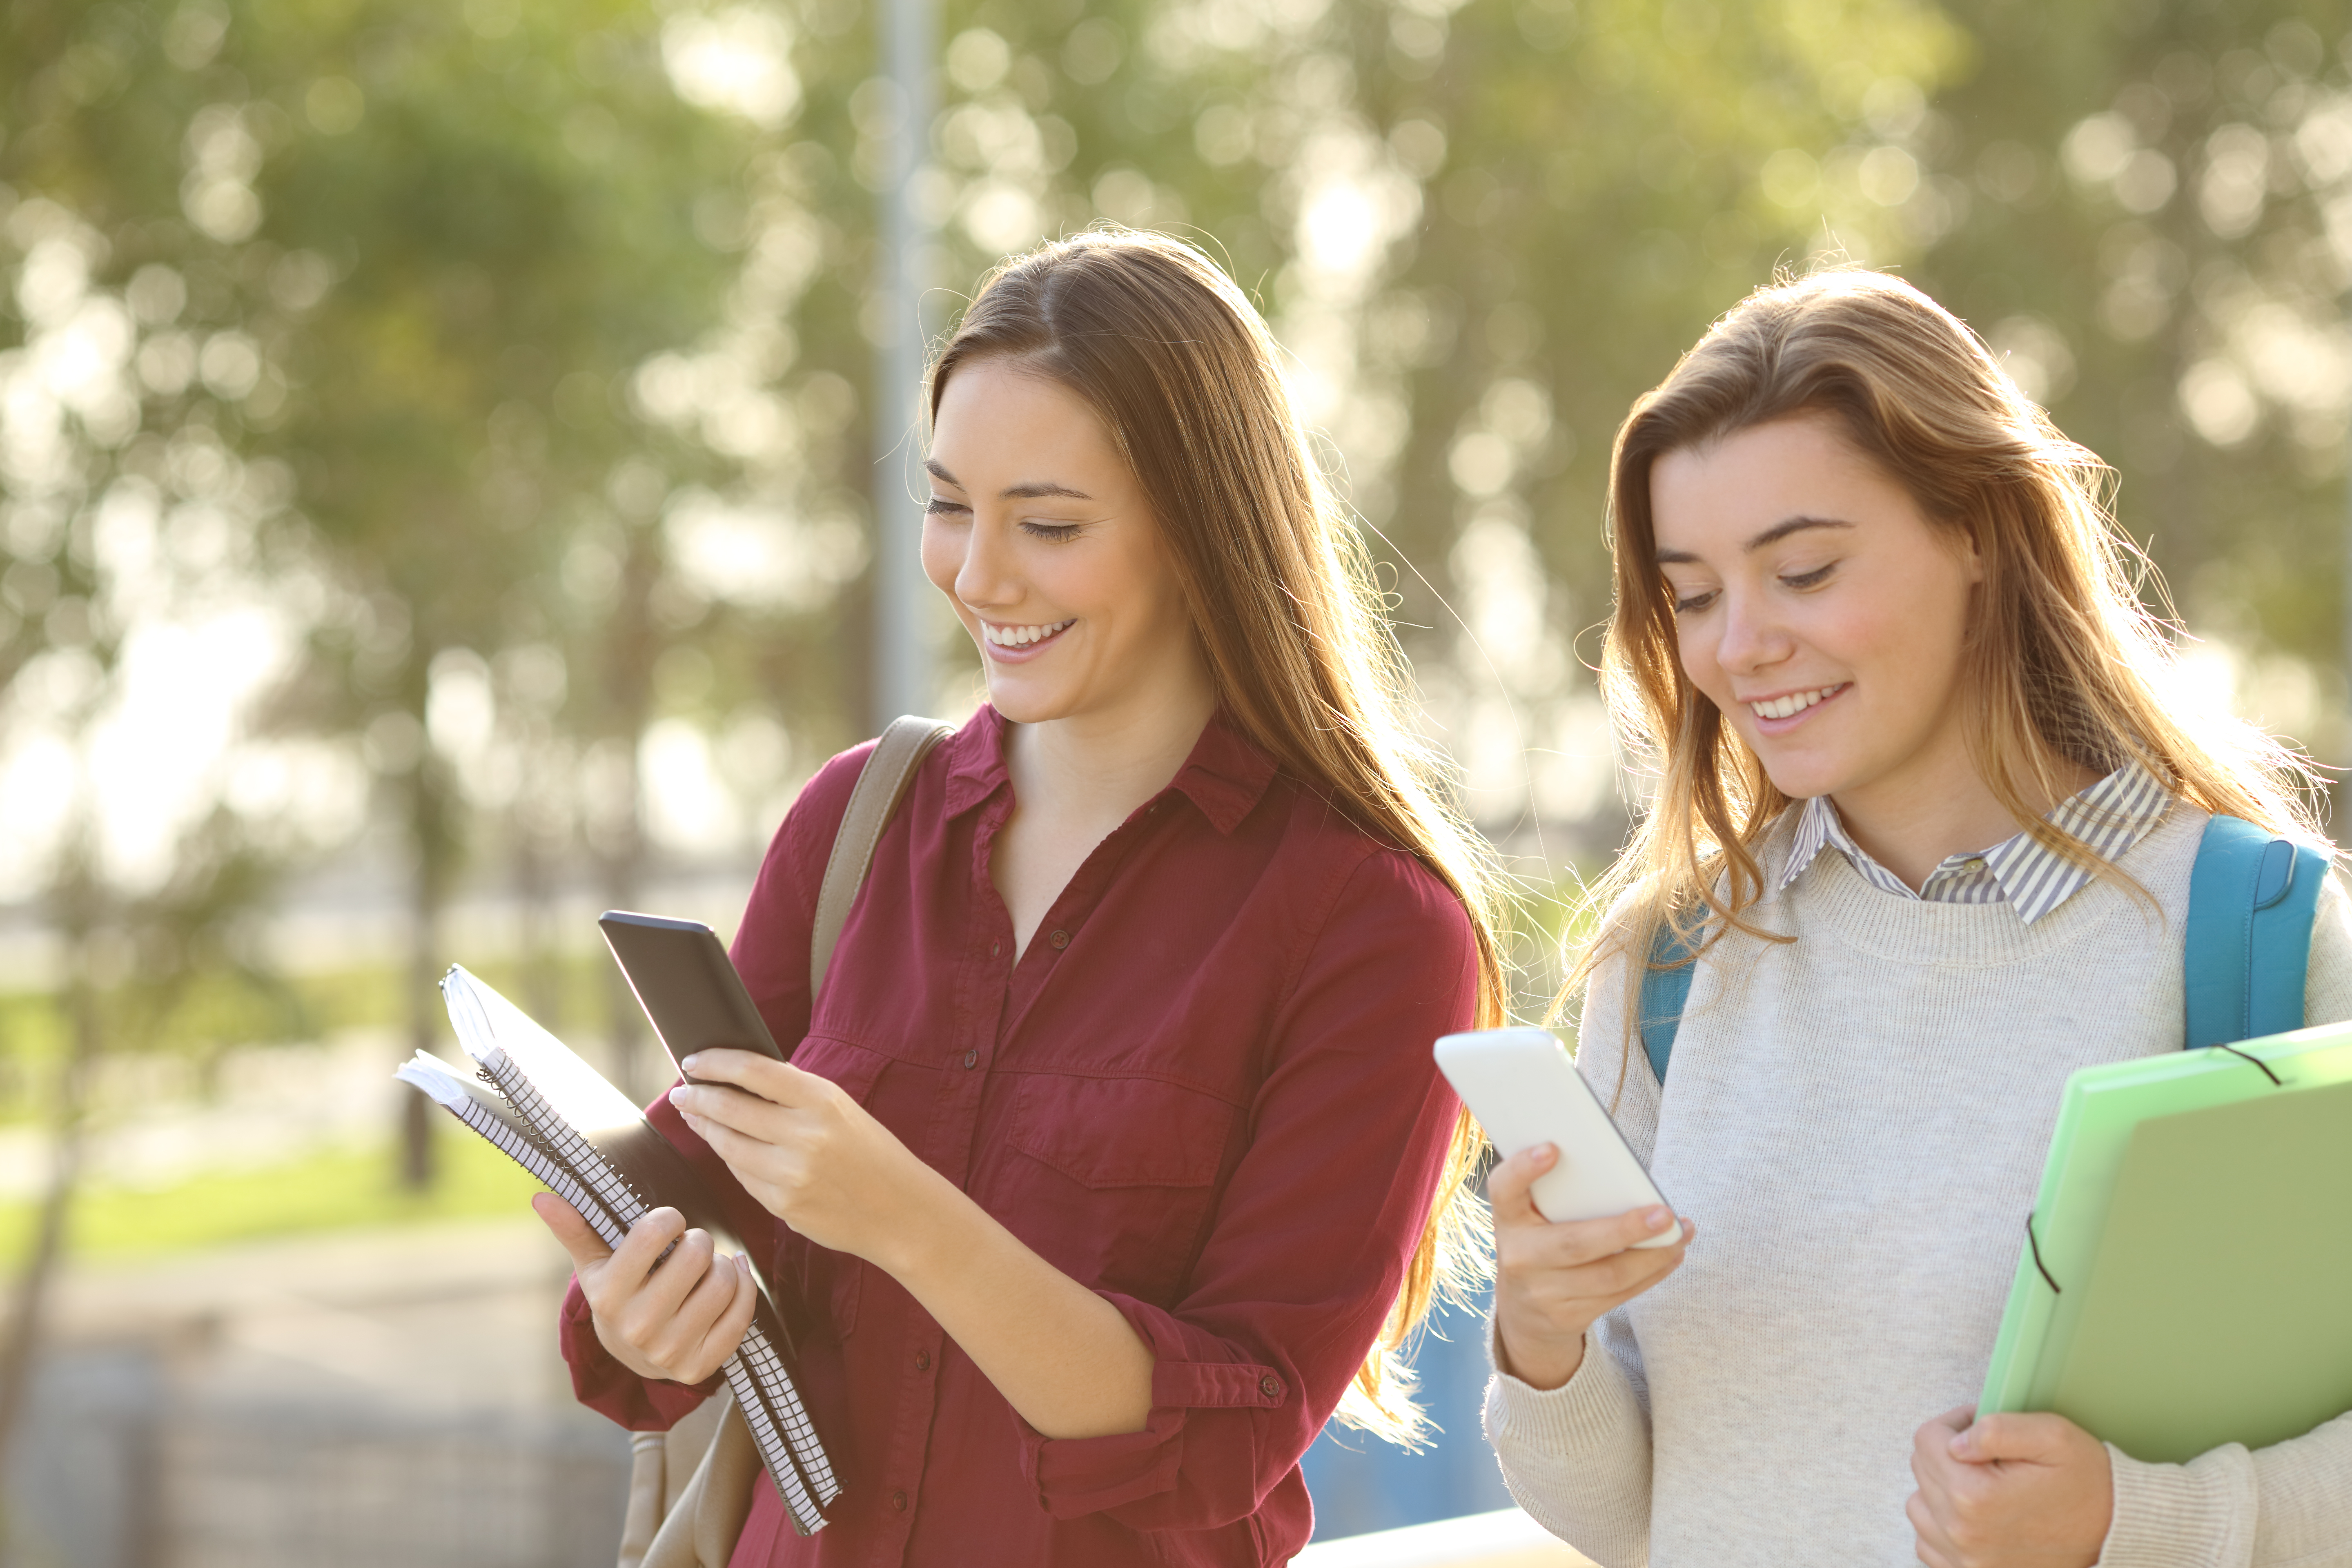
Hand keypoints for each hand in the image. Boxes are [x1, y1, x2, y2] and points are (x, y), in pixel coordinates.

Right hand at [534, 1194, 756, 1384]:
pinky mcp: (701, 1368)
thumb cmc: (620, 1294)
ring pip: (724, 1282)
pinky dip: (744, 1288)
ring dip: (723, 1265)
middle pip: (696, 1254)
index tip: (669, 1223)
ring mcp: (670, 1351)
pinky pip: (742, 1314)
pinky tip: (732, 1280)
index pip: (654, 1232)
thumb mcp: (595, 1263)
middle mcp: (638, 1327)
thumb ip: (574, 1228)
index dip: (670, 1218)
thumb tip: (542, 1197)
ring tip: (707, 1269)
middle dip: (698, 1241)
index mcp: (609, 1295)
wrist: (633, 1356)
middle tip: (690, 1249)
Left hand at [666, 1048, 953, 1269]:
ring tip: (695, 1116)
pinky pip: (742, 1176)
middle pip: (730, 1108)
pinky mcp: (783, 1206)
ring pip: (728, 1145)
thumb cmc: (871, 1153)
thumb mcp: (840, 1109)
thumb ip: (794, 1094)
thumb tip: (739, 1078)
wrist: (901, 1211)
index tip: (693, 1062)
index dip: (716, 1063)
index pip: (753, 1070)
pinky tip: (726, 1147)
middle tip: (682, 1092)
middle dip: (697, 1097)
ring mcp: (791, 1175)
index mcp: (822, 1101)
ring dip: (706, 1128)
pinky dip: (730, 1158)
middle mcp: (804, 1136)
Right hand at [1489, 1143, 1691, 1390]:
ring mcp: (1543, 1292)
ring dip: (1653, 1255)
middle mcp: (1519, 1257)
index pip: (1505, 1189)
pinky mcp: (1568, 1317)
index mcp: (1508, 1220)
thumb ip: (1556, 1195)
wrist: (1521, 1312)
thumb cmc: (1537, 1245)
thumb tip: (1618, 1175)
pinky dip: (1651, 1274)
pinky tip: (1671, 1255)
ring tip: (1680, 1234)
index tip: (1552, 1149)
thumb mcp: (1530, 1219)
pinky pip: (1619, 1295)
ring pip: (1608, 1276)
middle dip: (1624, 1230)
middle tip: (1664, 1214)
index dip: (1524, 1169)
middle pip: (1574, 1244)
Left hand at [1907, 1406, 2113, 1567]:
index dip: (1954, 1423)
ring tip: (1979, 1483)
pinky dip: (1941, 1525)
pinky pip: (1928, 1544)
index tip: (1979, 1427)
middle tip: (1986, 1453)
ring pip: (1918, 1506)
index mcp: (1975, 1495)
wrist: (2113, 1533)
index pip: (1926, 1438)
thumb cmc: (2085, 1481)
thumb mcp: (2052, 1437)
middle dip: (1947, 1452)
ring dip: (1939, 1488)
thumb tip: (1955, 1442)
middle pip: (1921, 1469)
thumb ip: (1996, 1429)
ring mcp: (1965, 1560)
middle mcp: (1963, 1533)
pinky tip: (1972, 1515)